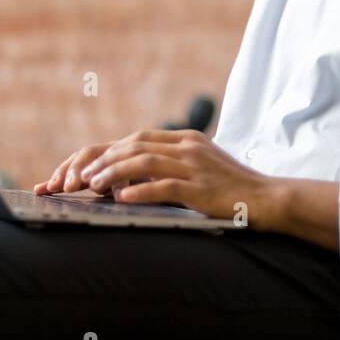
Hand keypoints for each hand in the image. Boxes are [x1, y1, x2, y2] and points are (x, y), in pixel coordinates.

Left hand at [48, 128, 277, 224]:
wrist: (269, 199)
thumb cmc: (229, 191)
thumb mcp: (195, 171)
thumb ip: (163, 169)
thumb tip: (118, 183)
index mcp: (182, 139)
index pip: (130, 139)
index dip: (98, 155)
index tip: (72, 172)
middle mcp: (186, 146)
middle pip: (130, 144)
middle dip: (96, 162)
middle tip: (69, 180)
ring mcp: (195, 165)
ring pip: (143, 160)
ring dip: (111, 172)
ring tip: (88, 187)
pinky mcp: (203, 187)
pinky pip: (165, 186)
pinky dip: (139, 191)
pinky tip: (120, 200)